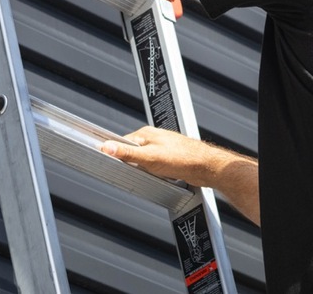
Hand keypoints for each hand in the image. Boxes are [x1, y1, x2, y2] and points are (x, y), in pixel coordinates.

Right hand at [101, 126, 219, 186]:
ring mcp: (161, 148)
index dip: (115, 154)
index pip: (121, 143)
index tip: (108, 163)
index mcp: (146, 134)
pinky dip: (152, 174)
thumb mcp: (149, 157)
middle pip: (132, 153)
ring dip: (142, 170)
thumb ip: (127, 153)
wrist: (205, 167)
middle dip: (130, 164)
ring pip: (143, 161)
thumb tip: (107, 147)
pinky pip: (153, 167)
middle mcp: (153, 139)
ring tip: (147, 176)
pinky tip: (156, 178)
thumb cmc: (182, 159)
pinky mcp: (168, 159)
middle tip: (130, 174)